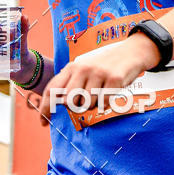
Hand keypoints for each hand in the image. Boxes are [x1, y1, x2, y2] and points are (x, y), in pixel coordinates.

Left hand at [38, 32, 159, 125]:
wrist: (131, 52)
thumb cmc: (105, 66)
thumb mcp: (85, 70)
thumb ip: (71, 84)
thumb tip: (59, 105)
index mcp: (72, 67)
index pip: (52, 89)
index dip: (45, 107)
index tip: (42, 122)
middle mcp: (83, 68)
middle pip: (68, 101)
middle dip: (75, 107)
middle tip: (85, 102)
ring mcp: (99, 73)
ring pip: (87, 104)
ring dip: (93, 105)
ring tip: (101, 93)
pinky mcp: (114, 79)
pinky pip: (104, 102)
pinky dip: (106, 104)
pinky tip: (110, 93)